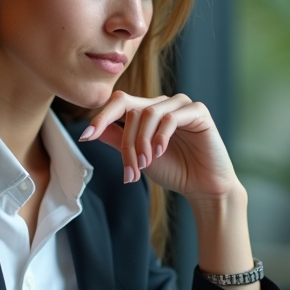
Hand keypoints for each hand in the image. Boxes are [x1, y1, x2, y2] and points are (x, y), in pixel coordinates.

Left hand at [79, 91, 237, 200]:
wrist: (203, 186)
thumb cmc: (174, 170)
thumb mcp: (138, 156)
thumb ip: (118, 141)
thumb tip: (91, 131)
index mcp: (148, 111)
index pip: (119, 103)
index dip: (101, 117)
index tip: (86, 137)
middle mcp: (163, 104)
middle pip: (132, 110)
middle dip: (126, 143)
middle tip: (130, 171)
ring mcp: (181, 105)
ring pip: (149, 113)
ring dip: (142, 142)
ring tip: (145, 164)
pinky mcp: (198, 112)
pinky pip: (171, 117)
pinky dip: (161, 136)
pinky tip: (160, 152)